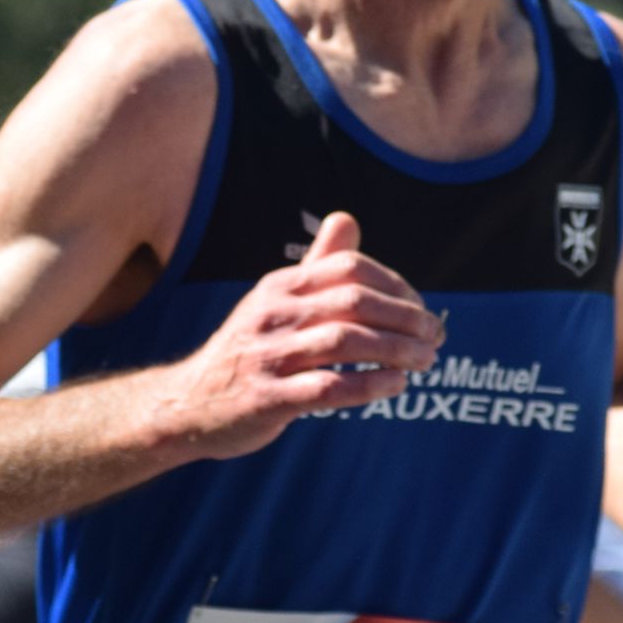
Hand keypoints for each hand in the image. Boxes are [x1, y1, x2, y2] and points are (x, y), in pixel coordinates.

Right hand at [159, 213, 442, 459]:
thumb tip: (347, 218)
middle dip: (406, 318)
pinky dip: (370, 386)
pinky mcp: (267, 399)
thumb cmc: (248, 351)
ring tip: (425, 362)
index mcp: (279, 286)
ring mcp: (268, 357)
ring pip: (346, 342)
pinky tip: (396, 386)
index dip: (396, 285)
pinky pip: (328, 389)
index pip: (349, 267)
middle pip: (354, 302)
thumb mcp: (274, 301)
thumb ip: (316, 265)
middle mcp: (272, 314)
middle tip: (435, 337)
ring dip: (397, 352)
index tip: (420, 308)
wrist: (186, 404)